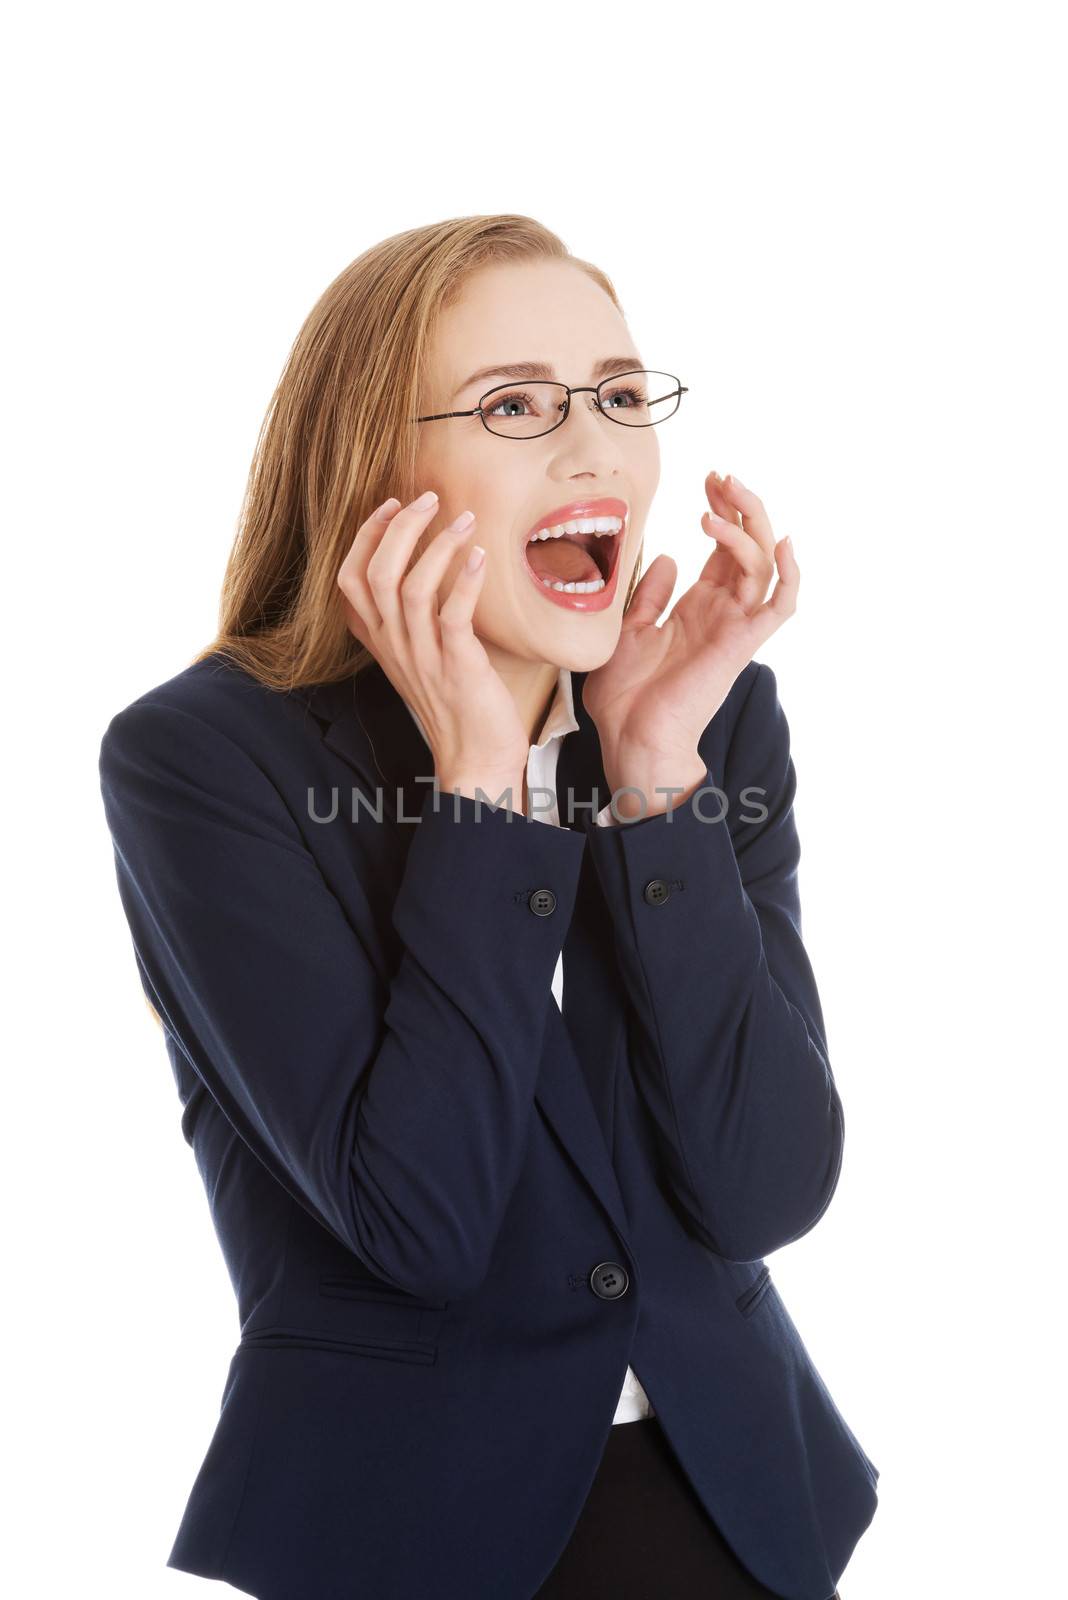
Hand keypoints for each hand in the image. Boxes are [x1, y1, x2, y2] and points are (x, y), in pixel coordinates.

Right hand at [337, 491, 528, 805]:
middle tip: (429, 498)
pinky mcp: (456, 666)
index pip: (349, 580)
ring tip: (465, 519)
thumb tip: (435, 565)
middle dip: (399, 527)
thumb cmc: (457, 703)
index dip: (365, 536)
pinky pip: (451, 615)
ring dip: (437, 545)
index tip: (391, 504)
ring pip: (409, 588)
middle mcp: (393, 645)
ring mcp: (422, 657)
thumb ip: (416, 618)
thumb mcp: (422, 656)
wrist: (475, 760)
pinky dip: (464, 580)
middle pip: (376, 573)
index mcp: (379, 641)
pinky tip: (480, 558)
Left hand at [582, 472, 797, 812]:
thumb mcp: (629, 630)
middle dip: (740, 506)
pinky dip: (789, 574)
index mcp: (699, 608)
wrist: (632, 738)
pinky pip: (780, 606)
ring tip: (716, 502)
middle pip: (749, 547)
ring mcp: (735, 627)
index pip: (724, 548)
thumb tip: (665, 557)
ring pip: (763, 565)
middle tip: (721, 476)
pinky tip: (781, 541)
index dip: (721, 510)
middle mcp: (723, 613)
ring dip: (747, 527)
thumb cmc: (627, 697)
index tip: (708, 479)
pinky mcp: (742, 644)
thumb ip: (650, 595)